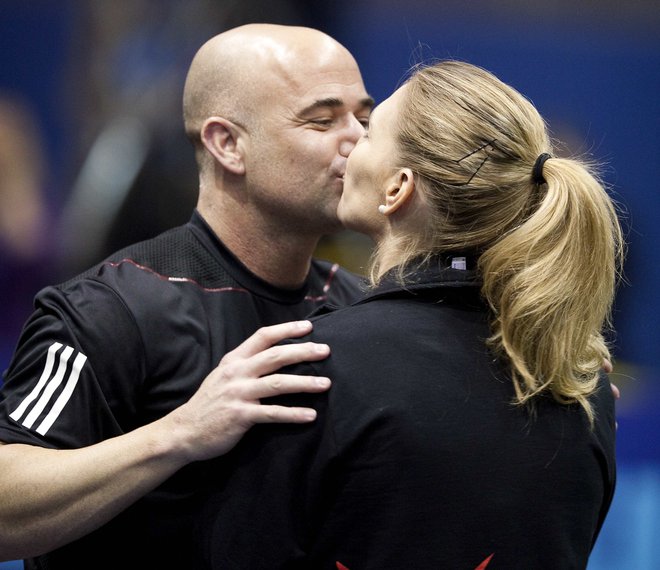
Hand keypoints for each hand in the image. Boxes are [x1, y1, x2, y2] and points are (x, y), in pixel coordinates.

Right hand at [166, 320, 329, 461]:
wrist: (184, 431)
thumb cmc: (210, 403)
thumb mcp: (224, 375)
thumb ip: (246, 364)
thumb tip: (276, 356)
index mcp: (234, 360)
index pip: (263, 337)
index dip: (287, 330)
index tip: (309, 327)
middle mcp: (237, 373)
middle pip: (276, 356)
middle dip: (303, 351)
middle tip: (325, 351)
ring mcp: (238, 394)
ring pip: (278, 383)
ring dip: (305, 383)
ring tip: (326, 384)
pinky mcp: (240, 416)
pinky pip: (273, 414)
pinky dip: (293, 414)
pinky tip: (310, 415)